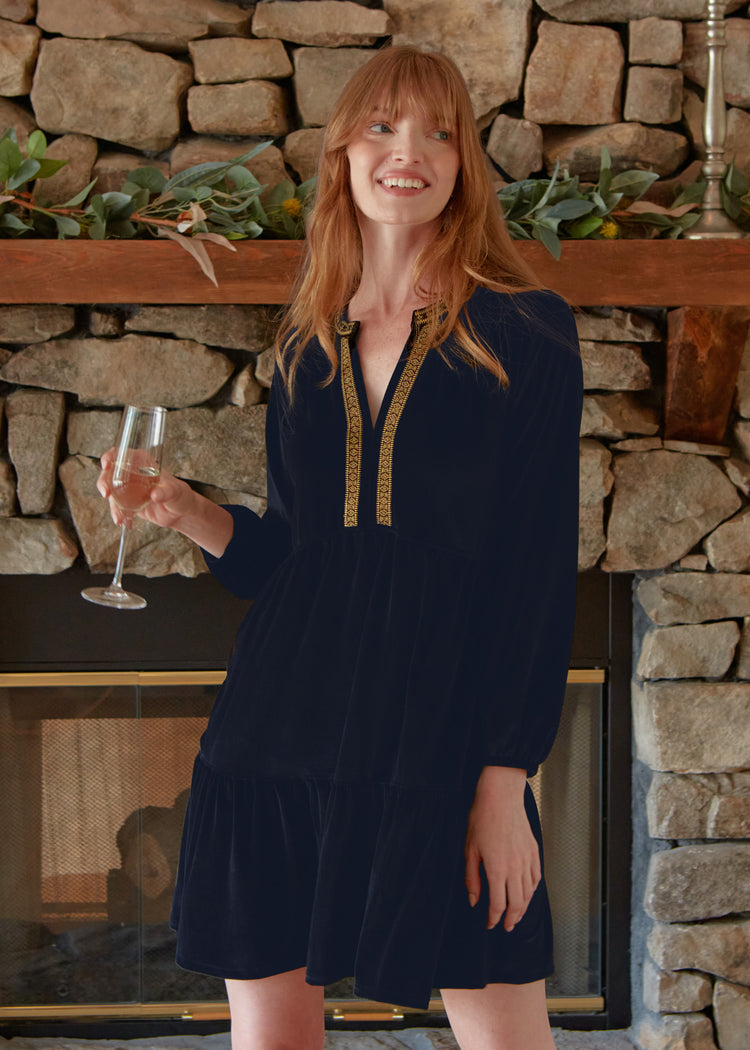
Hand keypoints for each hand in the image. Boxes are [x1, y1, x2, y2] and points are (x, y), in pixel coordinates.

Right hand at [96, 447, 196, 529]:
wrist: (179, 514)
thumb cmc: (180, 496)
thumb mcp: (175, 491)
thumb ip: (166, 492)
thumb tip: (155, 494)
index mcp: (143, 462)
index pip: (122, 454)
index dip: (111, 456)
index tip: (106, 464)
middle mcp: (132, 473)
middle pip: (111, 472)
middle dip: (104, 481)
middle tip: (106, 493)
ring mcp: (128, 488)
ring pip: (111, 491)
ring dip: (112, 504)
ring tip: (119, 518)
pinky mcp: (128, 502)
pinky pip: (117, 506)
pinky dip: (118, 514)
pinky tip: (123, 522)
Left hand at [464, 766, 540, 931]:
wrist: (501, 797)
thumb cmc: (482, 819)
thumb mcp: (470, 850)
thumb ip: (472, 878)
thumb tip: (474, 900)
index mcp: (497, 869)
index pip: (498, 905)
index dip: (494, 919)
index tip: (490, 924)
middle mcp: (515, 868)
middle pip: (517, 904)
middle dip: (511, 919)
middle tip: (506, 926)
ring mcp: (527, 860)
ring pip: (529, 894)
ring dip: (523, 908)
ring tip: (517, 915)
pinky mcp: (535, 852)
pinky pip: (536, 878)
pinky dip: (532, 891)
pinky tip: (527, 894)